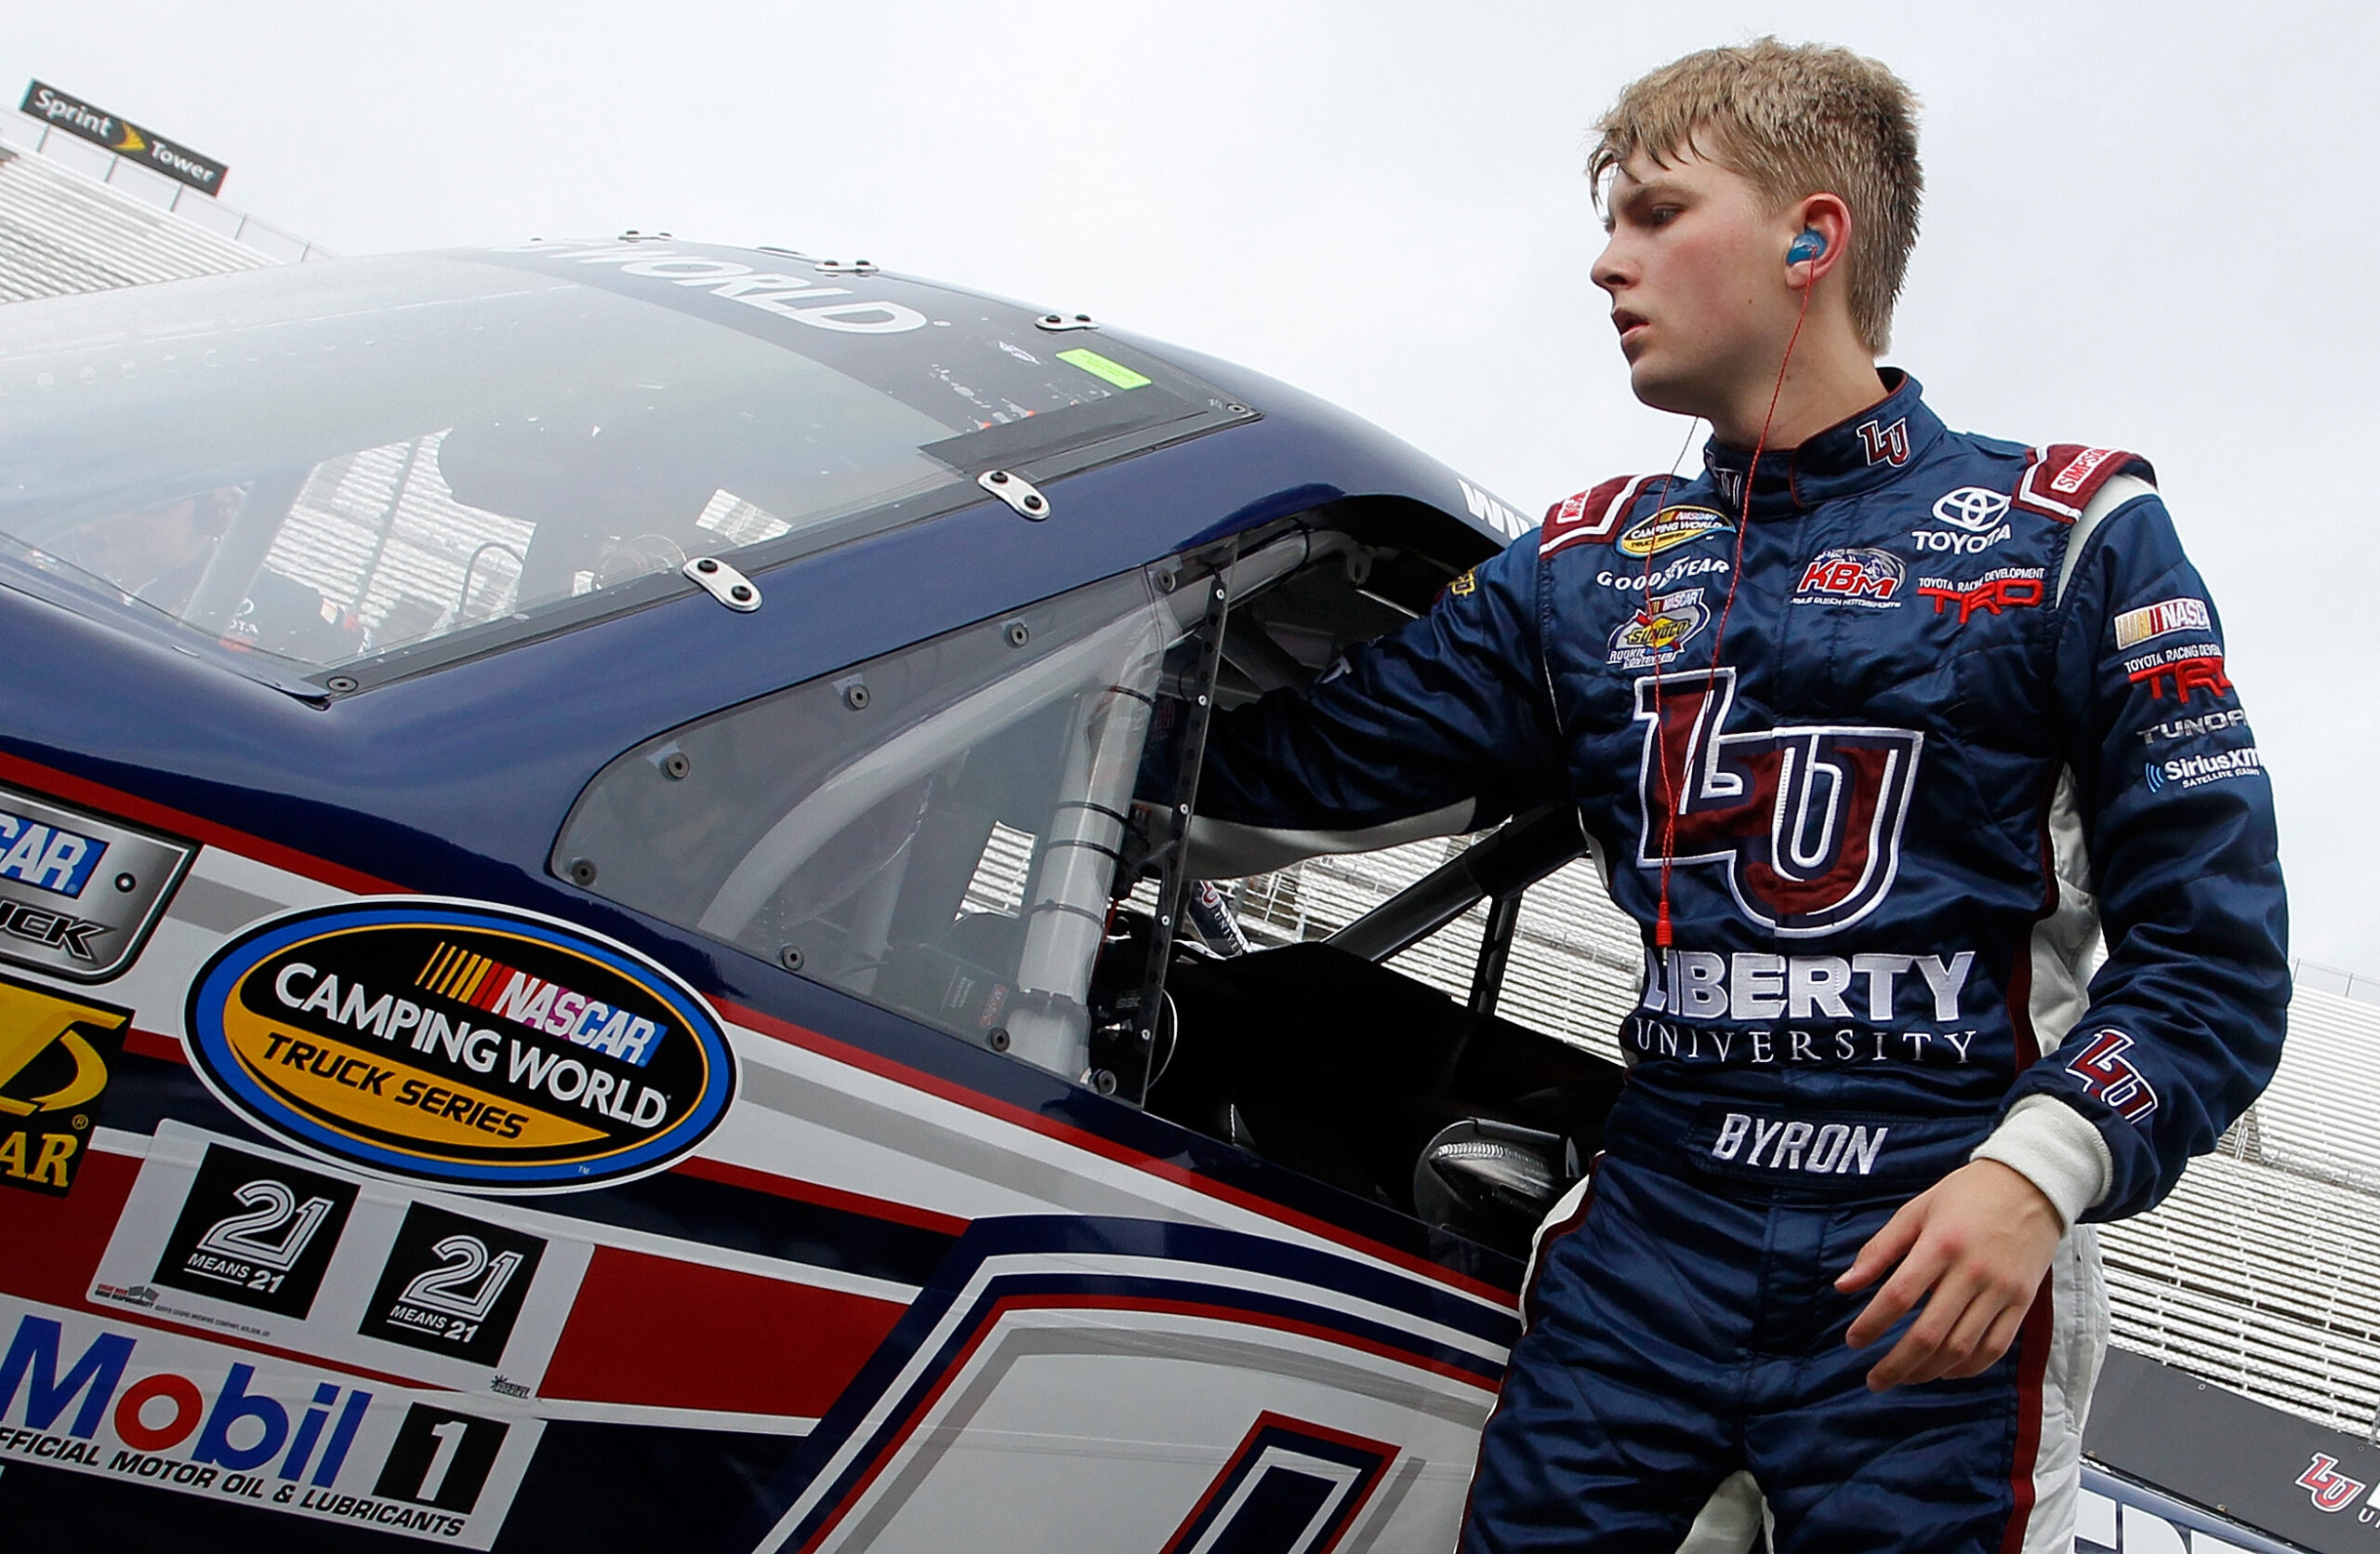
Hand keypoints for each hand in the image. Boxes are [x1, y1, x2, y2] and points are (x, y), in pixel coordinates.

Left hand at [1834, 1159, 2063, 1391]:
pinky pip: (1995, 1348)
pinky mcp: (2023, 1303)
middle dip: (1896, 1364)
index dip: (1871, 1324)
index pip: (1899, 1295)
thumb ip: (1879, 1250)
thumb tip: (1843, 1286)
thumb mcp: (1915, 1210)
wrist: (2032, 1184)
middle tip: (1874, 1381)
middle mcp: (1972, 1272)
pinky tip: (1945, 1372)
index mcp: (1941, 1244)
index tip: (1853, 1341)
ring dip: (1928, 1371)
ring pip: (1962, 1348)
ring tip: (1904, 1377)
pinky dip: (1968, 1368)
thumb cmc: (1965, 1195)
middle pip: (1929, 1333)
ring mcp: (2001, 1291)